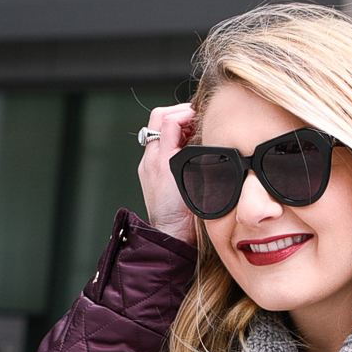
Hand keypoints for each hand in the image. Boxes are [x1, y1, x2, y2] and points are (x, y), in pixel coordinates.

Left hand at [138, 102, 198, 244]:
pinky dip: (174, 140)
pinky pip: (160, 146)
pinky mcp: (153, 174)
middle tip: (197, 120)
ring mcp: (150, 166)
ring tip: (194, 132)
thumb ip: (194, 151)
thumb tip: (199, 128)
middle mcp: (151, 160)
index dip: (185, 114)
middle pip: (159, 119)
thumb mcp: (193, 179)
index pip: (167, 119)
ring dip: (177, 126)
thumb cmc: (184, 216)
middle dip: (178, 114)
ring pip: (159, 131)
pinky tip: (188, 148)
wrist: (174, 237)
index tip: (201, 118)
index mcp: (159, 159)